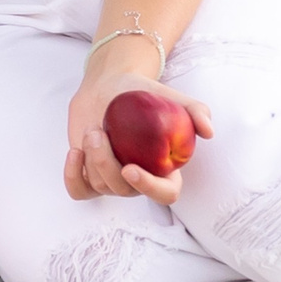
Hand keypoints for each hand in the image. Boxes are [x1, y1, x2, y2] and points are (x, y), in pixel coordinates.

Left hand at [64, 64, 212, 204]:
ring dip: (91, 158)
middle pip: (124, 190)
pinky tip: (75, 152)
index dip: (149, 188)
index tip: (130, 168)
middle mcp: (138, 180)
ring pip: (100, 186)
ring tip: (92, 129)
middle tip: (98, 132)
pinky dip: (72, 176)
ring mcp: (112, 179)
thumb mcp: (172, 98)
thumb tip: (208, 132)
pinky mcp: (88, 173)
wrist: (108, 86)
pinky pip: (79, 190)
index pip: (165, 195)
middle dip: (105, 163)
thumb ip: (196, 111)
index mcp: (165, 170)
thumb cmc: (143, 95)